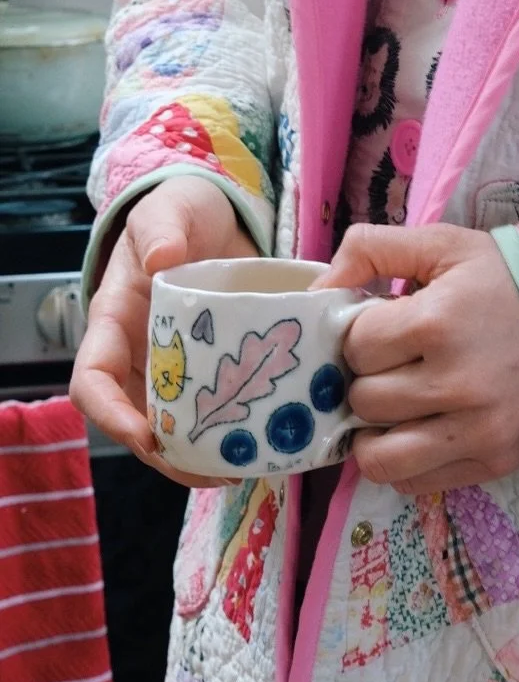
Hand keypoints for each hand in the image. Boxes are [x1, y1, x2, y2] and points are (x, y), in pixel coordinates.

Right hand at [71, 176, 259, 485]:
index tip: (146, 438)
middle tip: (211, 469)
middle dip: (167, 455)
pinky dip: (232, 431)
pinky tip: (262, 442)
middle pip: (138, 420)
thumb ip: (162, 230)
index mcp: (115, 323)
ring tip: (240, 468)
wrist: (216, 214)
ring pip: (176, 426)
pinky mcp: (215, 368)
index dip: (112, 415)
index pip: (94, 381)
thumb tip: (163, 258)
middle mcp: (141, 354)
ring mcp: (177, 365)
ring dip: (200, 455)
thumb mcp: (167, 212)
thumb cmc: (178, 212)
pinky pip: (215, 409)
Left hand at [317, 224, 518, 492]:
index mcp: (438, 322)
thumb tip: (316, 289)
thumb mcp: (445, 245)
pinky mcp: (493, 461)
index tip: (391, 326)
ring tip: (397, 408)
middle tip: (398, 364)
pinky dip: (405, 462)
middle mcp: (456, 382)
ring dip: (377, 433)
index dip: (366, 333)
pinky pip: (413, 484)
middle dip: (372, 379)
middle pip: (363, 400)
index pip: (356, 346)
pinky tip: (421, 430)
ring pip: (377, 457)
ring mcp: (476, 429)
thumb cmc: (509, 283)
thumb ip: (372, 248)